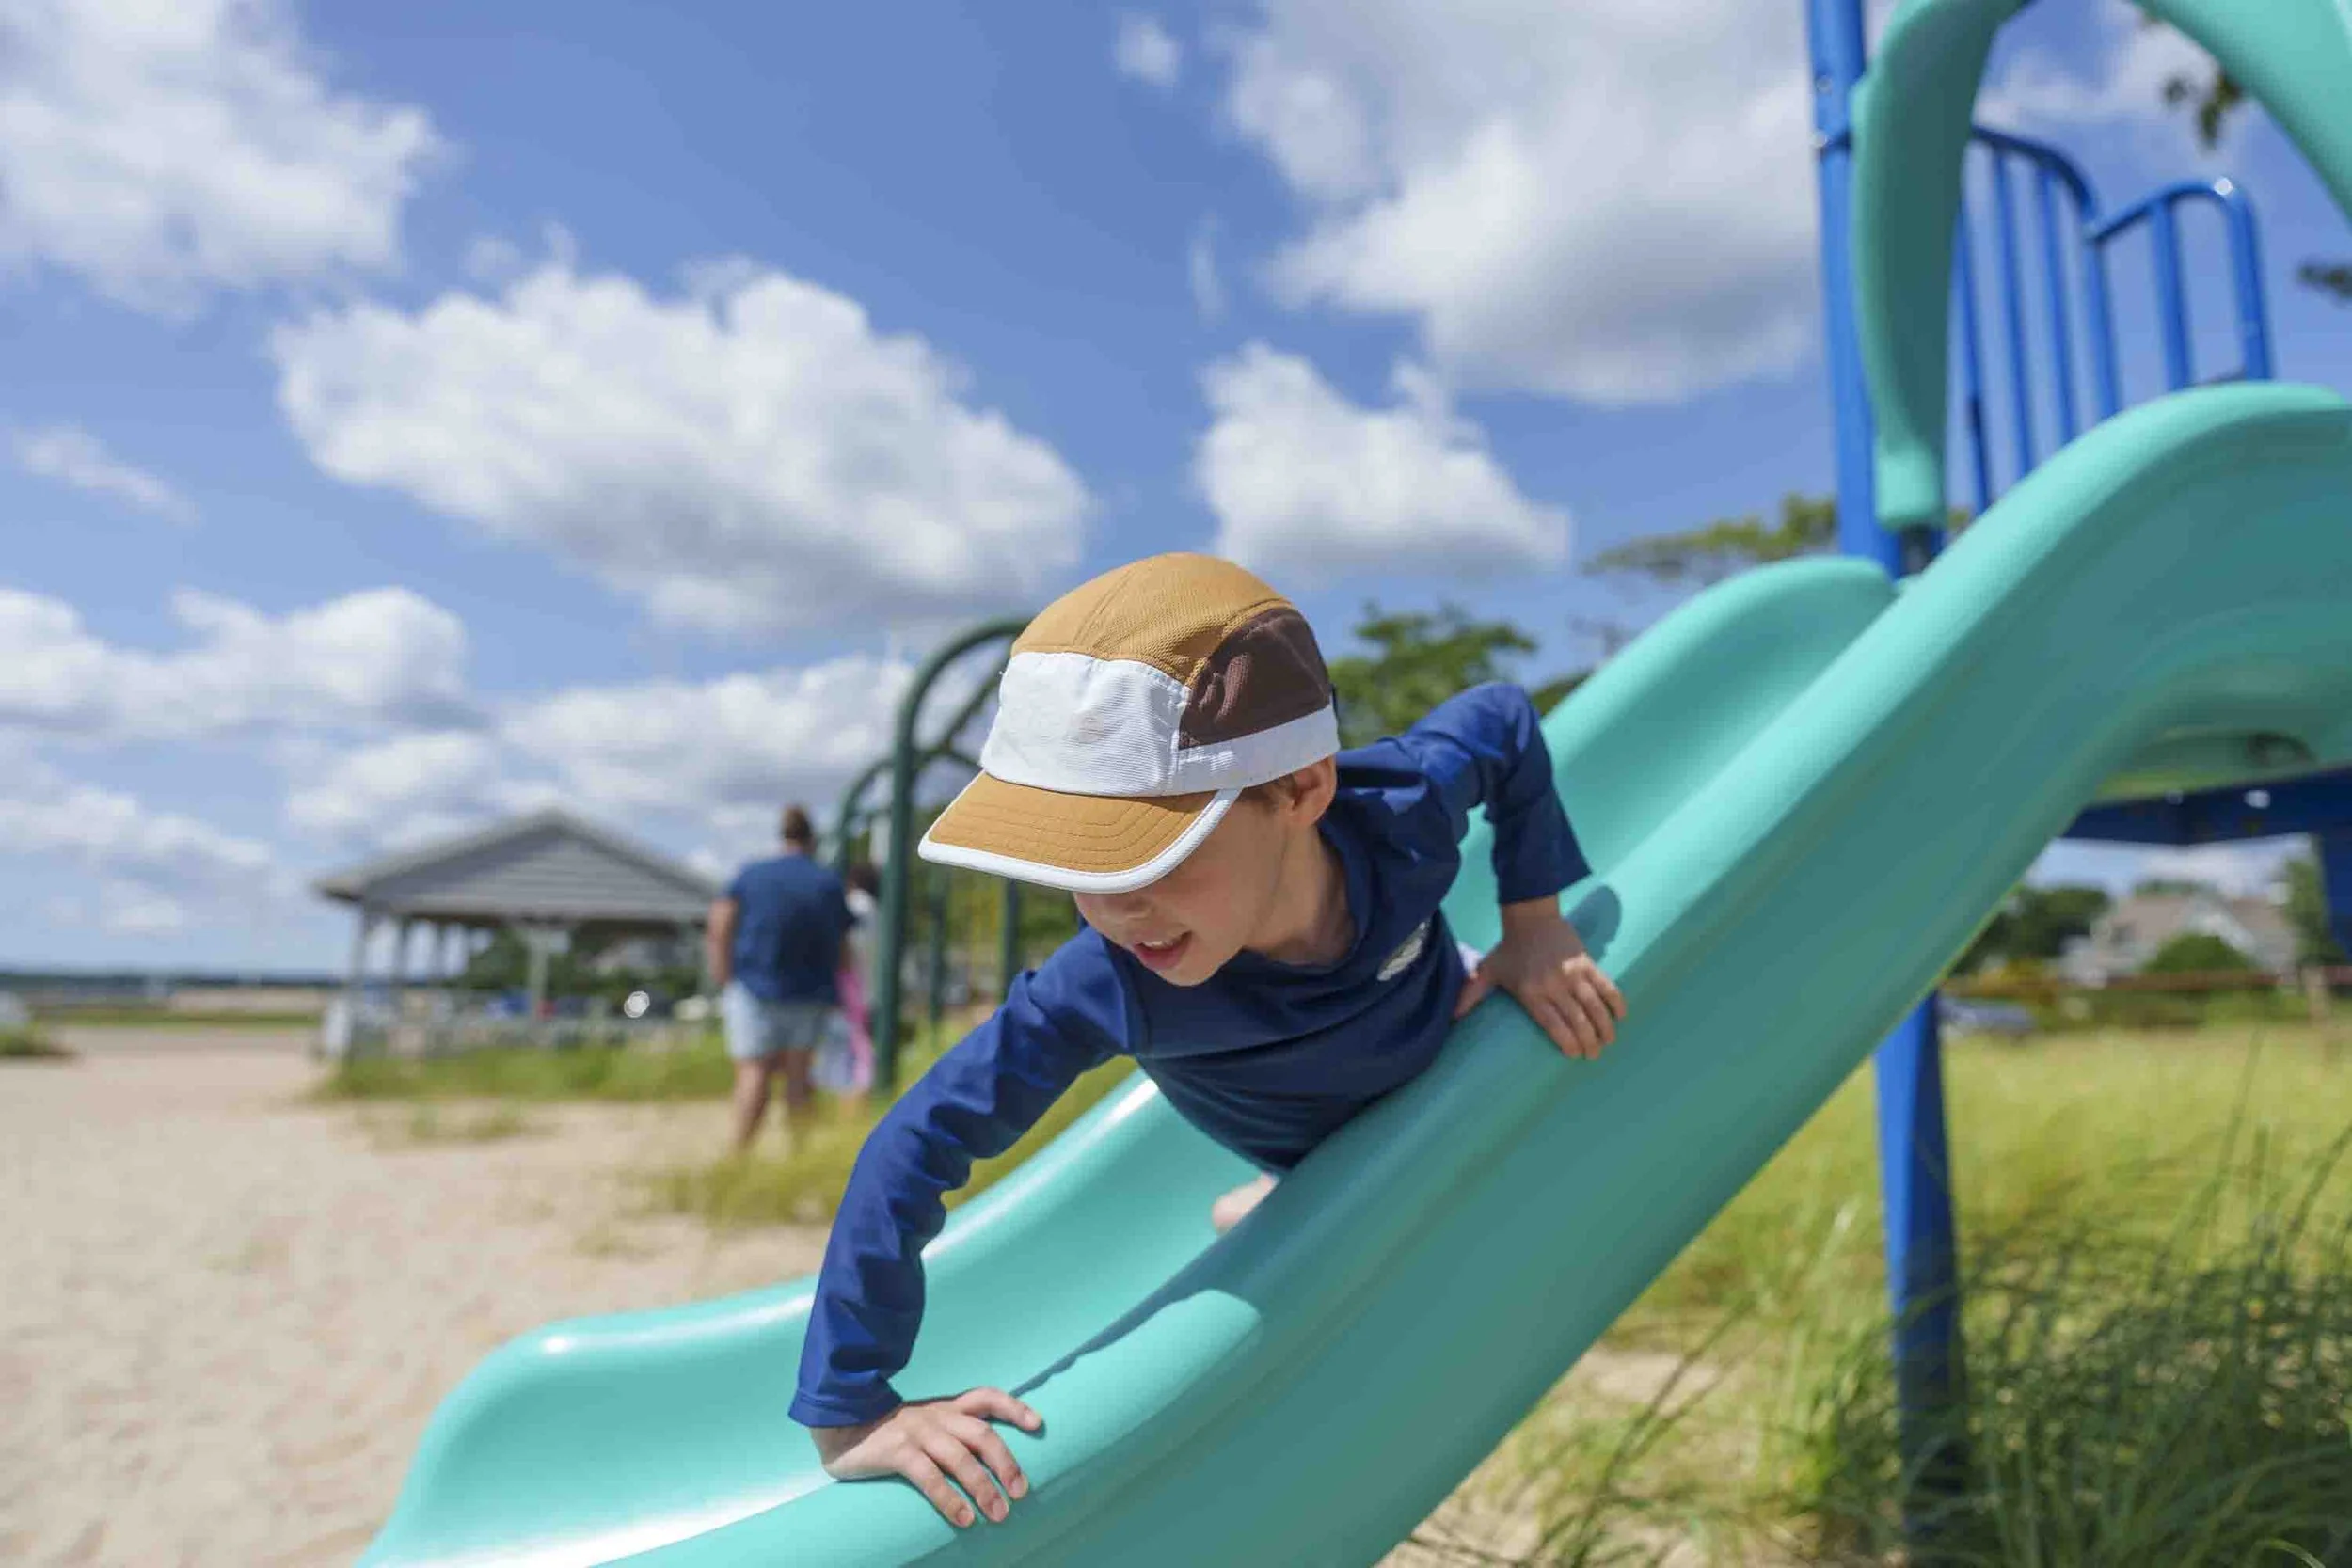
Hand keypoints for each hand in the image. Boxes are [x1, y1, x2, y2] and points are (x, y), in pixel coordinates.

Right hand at [810, 1387, 1041, 1527]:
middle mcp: (936, 1416)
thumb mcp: (924, 1423)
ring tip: (999, 1513)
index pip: (986, 1397)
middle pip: (981, 1433)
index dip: (1014, 1407)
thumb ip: (949, 1433)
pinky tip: (964, 1518)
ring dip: (983, 1486)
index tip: (1038, 1424)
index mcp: (945, 1408)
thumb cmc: (889, 1432)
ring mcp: (917, 1432)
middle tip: (1021, 1490)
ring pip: (959, 1457)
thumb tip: (985, 1464)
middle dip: (1005, 1461)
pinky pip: (929, 1477)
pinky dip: (950, 1499)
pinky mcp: (897, 1452)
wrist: (840, 1428)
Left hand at [1453, 899, 1626, 1059]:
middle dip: (1588, 1041)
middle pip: (1576, 1019)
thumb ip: (1471, 994)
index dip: (1567, 1041)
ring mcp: (1573, 974)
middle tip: (1594, 1056)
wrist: (1531, 917)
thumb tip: (1451, 1018)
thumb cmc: (1509, 949)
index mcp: (1531, 992)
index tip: (1574, 1055)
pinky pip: (1606, 985)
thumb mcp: (1487, 971)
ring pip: (1594, 1006)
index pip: (1552, 1023)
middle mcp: (1554, 985)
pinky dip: (1615, 1001)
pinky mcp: (1587, 963)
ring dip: (1604, 1027)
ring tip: (1608, 1042)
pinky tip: (1621, 1016)